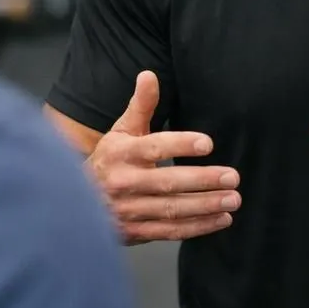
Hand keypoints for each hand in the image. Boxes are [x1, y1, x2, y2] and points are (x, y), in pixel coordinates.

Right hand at [87, 71, 240, 244]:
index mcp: (120, 153)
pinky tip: (221, 219)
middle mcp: (123, 182)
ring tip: (233, 199)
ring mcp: (129, 210)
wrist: (75, 201)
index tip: (208, 144)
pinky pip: (170, 231)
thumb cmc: (108, 161)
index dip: (180, 145)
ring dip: (205, 206)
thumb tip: (150, 75)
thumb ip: (141, 105)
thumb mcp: (120, 131)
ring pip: (171, 210)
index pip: (153, 147)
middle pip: (167, 182)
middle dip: (202, 180)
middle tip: (232, 177)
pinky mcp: (135, 232)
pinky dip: (197, 227)